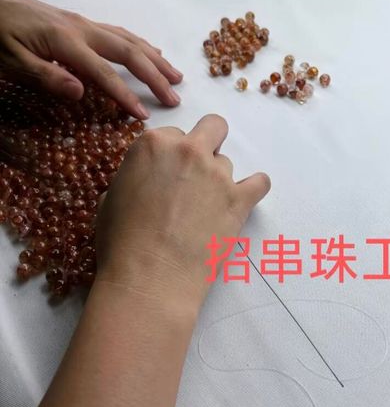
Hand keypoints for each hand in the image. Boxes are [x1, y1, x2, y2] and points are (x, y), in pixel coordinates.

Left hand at [0, 0, 182, 119]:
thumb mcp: (10, 60)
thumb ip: (46, 76)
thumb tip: (81, 93)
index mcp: (65, 41)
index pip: (104, 73)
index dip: (125, 96)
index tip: (143, 117)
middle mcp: (82, 29)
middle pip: (129, 53)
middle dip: (155, 76)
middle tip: (174, 97)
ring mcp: (83, 23)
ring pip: (129, 40)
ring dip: (155, 59)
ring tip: (175, 76)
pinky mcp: (79, 22)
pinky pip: (120, 33)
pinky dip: (141, 44)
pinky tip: (150, 52)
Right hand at [95, 115, 270, 308]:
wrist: (149, 279)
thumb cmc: (121, 243)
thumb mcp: (112, 198)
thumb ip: (137, 176)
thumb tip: (149, 181)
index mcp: (153, 144)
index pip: (172, 134)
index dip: (170, 156)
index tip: (167, 176)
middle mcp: (188, 150)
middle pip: (212, 127)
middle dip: (207, 143)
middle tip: (196, 172)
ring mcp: (217, 174)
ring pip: (227, 163)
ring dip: (218, 179)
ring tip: (204, 210)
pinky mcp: (239, 200)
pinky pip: (261, 182)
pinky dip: (254, 189)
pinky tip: (243, 200)